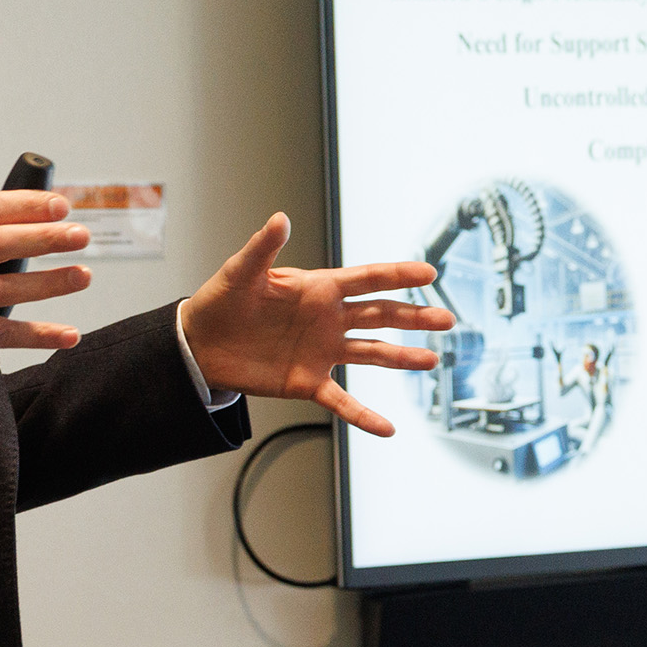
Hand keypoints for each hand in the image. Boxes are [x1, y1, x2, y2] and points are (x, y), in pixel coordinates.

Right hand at [0, 190, 91, 379]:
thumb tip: (11, 214)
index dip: (28, 204)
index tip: (60, 206)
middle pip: (1, 241)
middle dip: (46, 237)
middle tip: (80, 235)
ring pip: (9, 286)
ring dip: (52, 281)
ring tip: (83, 274)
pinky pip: (4, 333)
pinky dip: (39, 334)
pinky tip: (68, 333)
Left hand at [177, 213, 453, 436]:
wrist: (200, 344)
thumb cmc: (220, 301)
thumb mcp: (241, 273)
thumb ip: (262, 248)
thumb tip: (279, 218)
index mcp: (317, 288)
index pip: (366, 279)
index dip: (397, 274)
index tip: (429, 271)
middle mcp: (328, 319)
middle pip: (381, 315)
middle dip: (414, 317)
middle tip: (446, 319)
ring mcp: (322, 351)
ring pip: (371, 352)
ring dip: (401, 357)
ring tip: (432, 360)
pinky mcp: (308, 381)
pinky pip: (342, 401)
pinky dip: (364, 415)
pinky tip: (387, 428)